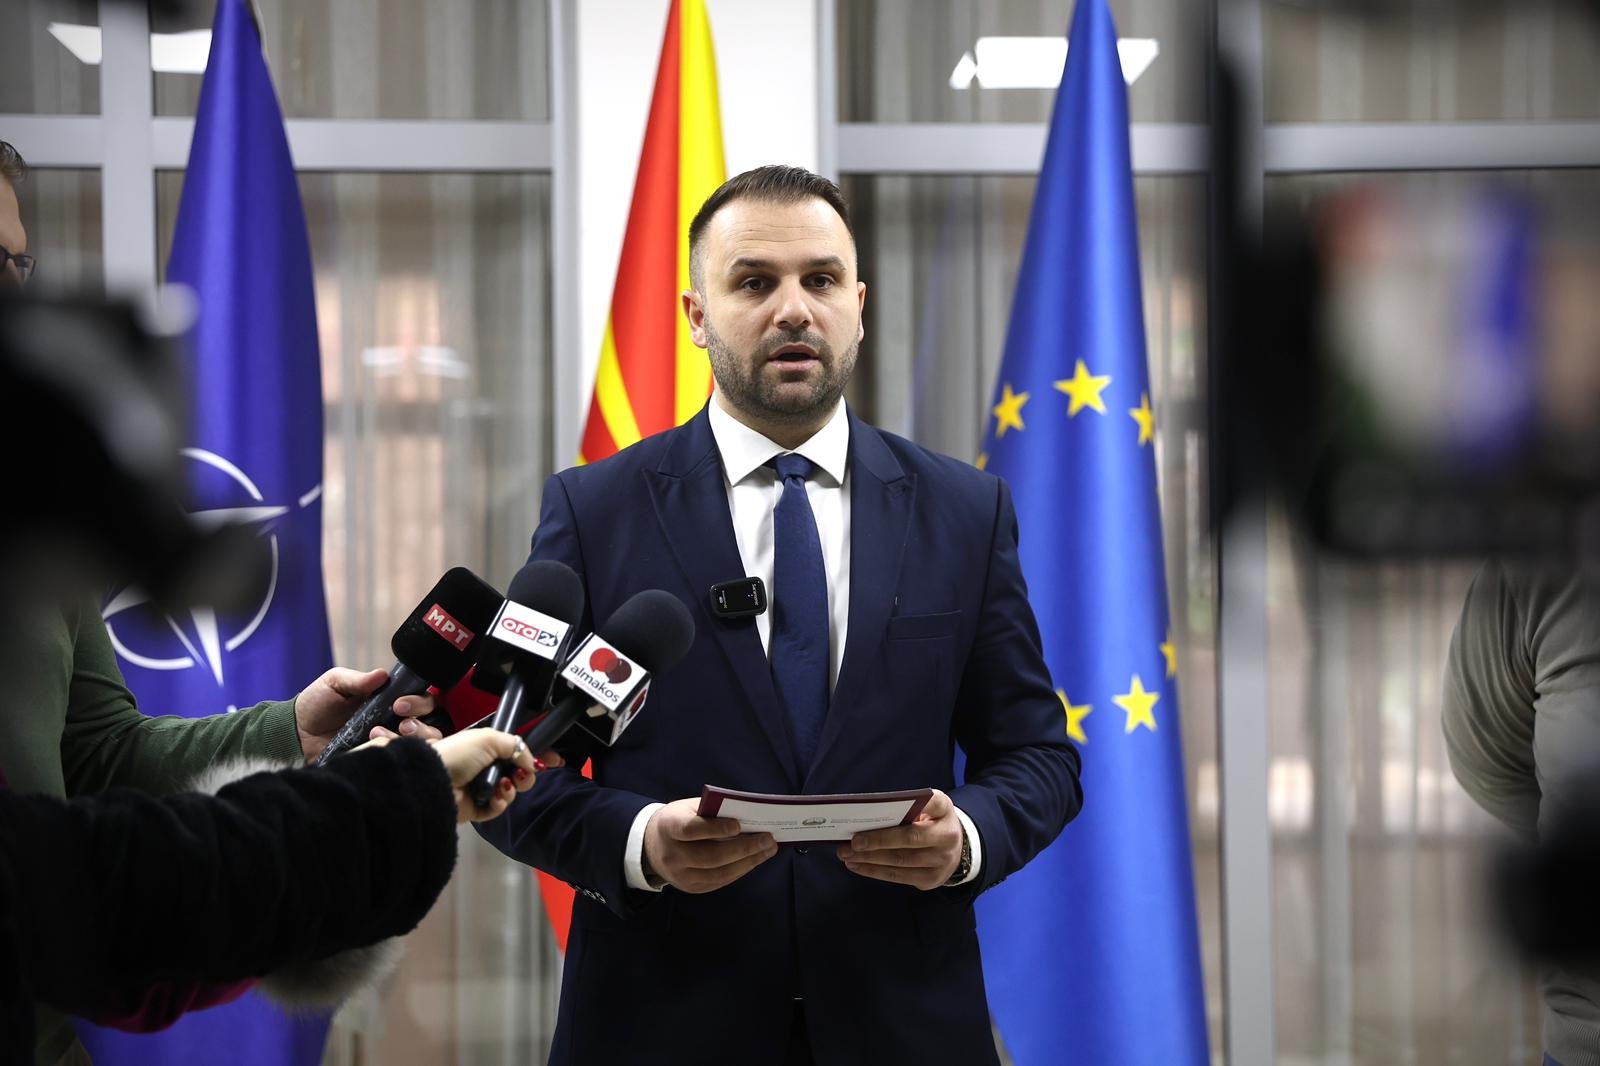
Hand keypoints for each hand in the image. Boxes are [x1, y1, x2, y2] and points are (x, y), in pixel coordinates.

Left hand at [292, 667, 441, 762]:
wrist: (295, 735)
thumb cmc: (316, 704)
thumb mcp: (335, 683)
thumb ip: (358, 680)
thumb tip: (382, 674)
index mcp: (390, 700)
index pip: (424, 699)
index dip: (419, 701)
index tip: (399, 704)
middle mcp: (397, 722)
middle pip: (434, 723)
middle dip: (421, 721)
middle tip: (399, 720)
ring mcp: (391, 743)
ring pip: (425, 744)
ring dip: (412, 739)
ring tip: (379, 735)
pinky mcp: (381, 761)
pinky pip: (405, 761)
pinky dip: (399, 754)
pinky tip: (376, 747)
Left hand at [359, 729, 559, 821]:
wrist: (433, 781)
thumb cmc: (458, 754)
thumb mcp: (488, 738)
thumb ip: (515, 745)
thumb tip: (532, 761)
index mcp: (484, 749)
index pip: (512, 753)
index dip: (527, 758)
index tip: (542, 762)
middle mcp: (483, 768)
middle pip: (515, 774)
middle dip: (523, 775)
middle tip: (521, 776)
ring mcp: (479, 789)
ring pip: (508, 792)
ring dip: (510, 789)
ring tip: (502, 786)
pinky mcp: (476, 809)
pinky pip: (497, 808)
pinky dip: (499, 804)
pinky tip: (494, 798)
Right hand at [643, 798, 776, 892]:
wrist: (653, 846)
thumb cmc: (678, 820)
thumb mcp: (688, 808)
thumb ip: (712, 810)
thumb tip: (748, 815)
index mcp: (669, 827)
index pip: (691, 830)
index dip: (715, 828)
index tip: (738, 825)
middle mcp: (672, 855)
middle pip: (710, 856)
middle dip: (743, 848)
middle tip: (768, 839)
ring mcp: (680, 875)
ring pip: (718, 873)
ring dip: (748, 862)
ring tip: (768, 850)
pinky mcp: (691, 887)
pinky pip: (719, 881)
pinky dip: (740, 870)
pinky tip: (754, 860)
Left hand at [836, 788, 963, 889]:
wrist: (955, 850)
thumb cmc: (930, 823)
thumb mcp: (926, 810)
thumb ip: (906, 809)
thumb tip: (867, 820)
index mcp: (945, 810)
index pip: (932, 802)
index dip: (914, 802)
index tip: (887, 803)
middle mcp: (948, 836)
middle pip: (910, 838)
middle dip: (878, 840)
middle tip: (853, 841)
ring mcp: (941, 860)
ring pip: (900, 860)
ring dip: (869, 858)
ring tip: (846, 853)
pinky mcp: (931, 879)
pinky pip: (898, 876)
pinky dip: (874, 871)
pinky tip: (857, 865)